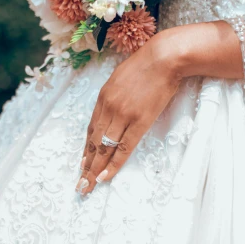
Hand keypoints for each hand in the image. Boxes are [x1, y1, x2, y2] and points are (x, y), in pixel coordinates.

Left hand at [75, 20, 242, 194]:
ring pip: (104, 148)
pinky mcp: (139, 121)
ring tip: (88, 186)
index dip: (86, 148)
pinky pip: (123, 148)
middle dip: (86, 164)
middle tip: (80, 183)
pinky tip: (105, 176)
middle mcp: (109, 108)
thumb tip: (114, 109)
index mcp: (103, 97)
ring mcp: (123, 115)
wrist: (164, 57)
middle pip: (93, 141)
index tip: (83, 163)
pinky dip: (113, 164)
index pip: (91, 129)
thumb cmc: (147, 64)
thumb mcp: (122, 77)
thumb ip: (115, 95)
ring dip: (95, 169)